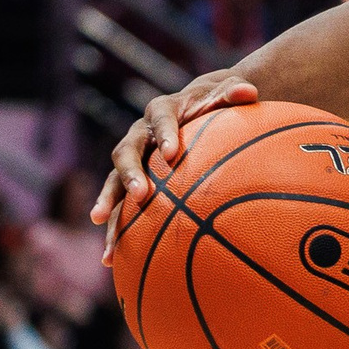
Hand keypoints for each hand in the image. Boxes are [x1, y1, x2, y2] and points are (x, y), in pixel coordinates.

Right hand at [91, 70, 257, 259]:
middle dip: (131, 172)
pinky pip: (118, 204)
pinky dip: (113, 228)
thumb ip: (235, 92)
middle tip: (140, 193)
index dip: (165, 133)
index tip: (171, 152)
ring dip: (108, 200)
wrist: (198, 109)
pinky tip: (109, 257)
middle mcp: (141, 133)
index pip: (162, 119)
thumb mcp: (228, 92)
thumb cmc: (217, 103)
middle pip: (127, 151)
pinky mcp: (131, 180)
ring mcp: (133, 158)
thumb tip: (250, 91)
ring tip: (99, 220)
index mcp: (163, 110)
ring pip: (114, 180)